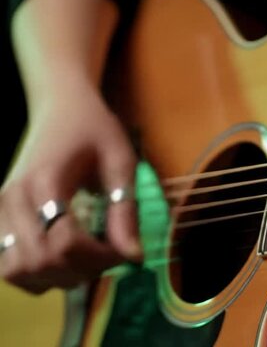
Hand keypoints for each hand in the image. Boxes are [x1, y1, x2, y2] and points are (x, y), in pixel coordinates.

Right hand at [0, 85, 140, 293]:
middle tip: (109, 254)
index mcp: (46, 182)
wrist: (60, 107)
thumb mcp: (121, 162)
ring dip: (57, 278)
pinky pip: (8, 267)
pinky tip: (64, 260)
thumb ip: (124, 210)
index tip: (125, 249)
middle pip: (41, 262)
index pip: (65, 243)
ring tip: (86, 259)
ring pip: (17, 272)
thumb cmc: (95, 129)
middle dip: (83, 269)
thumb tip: (134, 256)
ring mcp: (0, 211)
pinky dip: (36, 275)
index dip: (100, 257)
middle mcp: (14, 199)